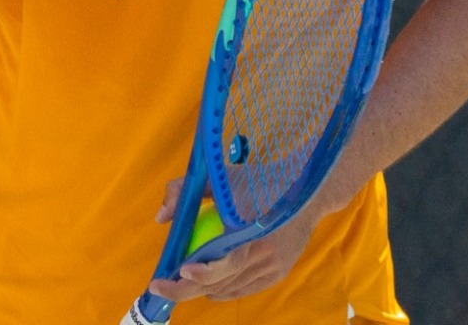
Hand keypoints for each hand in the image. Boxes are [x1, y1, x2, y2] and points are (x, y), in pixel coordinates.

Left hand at [148, 178, 320, 302]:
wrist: (307, 191)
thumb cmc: (260, 180)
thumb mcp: (221, 178)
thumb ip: (185, 191)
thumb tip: (161, 218)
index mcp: (252, 232)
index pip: (224, 264)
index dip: (200, 273)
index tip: (178, 270)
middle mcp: (264, 255)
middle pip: (221, 282)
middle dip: (186, 289)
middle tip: (160, 287)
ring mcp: (273, 267)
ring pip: (230, 288)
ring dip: (203, 288)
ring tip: (178, 283)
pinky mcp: (279, 273)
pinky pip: (245, 289)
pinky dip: (224, 289)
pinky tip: (207, 286)